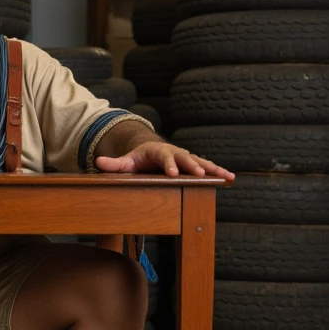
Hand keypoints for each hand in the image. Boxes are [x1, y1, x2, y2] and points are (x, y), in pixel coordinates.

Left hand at [94, 141, 234, 179]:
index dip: (169, 164)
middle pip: (185, 158)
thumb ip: (114, 164)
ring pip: (200, 162)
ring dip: (213, 169)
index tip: (173, 173)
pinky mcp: (193, 165)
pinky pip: (207, 168)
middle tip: (199, 175)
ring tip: (226, 176)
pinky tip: (231, 178)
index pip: (164, 157)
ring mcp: (185, 158)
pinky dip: (218, 172)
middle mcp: (175, 152)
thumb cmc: (138, 159)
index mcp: (158, 151)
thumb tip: (97, 162)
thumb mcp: (126, 161)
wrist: (151, 152)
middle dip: (192, 166)